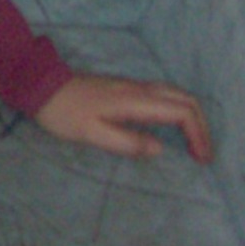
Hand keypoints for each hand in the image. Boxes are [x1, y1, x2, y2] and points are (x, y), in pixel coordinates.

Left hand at [33, 71, 212, 162]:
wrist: (41, 86)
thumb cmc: (65, 113)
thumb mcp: (93, 134)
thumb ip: (128, 142)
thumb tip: (160, 149)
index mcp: (135, 100)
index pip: (181, 112)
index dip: (198, 134)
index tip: (201, 159)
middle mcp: (139, 89)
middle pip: (184, 99)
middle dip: (202, 125)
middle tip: (204, 154)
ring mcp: (133, 86)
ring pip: (175, 94)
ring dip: (191, 116)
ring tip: (194, 144)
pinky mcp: (126, 88)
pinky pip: (163, 95)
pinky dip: (178, 111)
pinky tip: (173, 129)